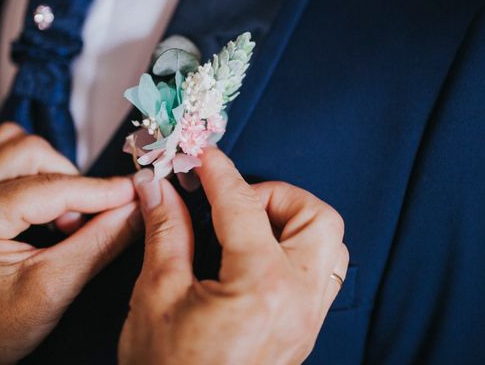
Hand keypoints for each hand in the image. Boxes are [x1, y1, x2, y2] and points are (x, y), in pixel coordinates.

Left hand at [0, 124, 140, 363]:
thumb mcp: (56, 288)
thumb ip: (101, 242)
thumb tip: (138, 209)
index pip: (52, 188)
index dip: (102, 190)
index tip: (136, 192)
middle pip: (34, 152)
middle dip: (71, 183)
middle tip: (78, 225)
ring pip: (18, 142)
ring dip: (50, 168)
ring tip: (57, 210)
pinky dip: (26, 161)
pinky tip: (35, 188)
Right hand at [119, 148, 347, 364]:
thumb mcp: (156, 294)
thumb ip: (165, 231)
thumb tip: (159, 189)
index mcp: (261, 286)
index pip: (244, 205)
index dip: (218, 171)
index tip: (202, 155)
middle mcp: (298, 300)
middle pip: (316, 216)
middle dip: (273, 194)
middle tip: (231, 200)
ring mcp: (308, 318)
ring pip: (329, 243)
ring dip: (290, 220)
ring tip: (245, 225)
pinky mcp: (304, 329)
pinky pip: (321, 272)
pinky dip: (295, 248)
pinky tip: (255, 254)